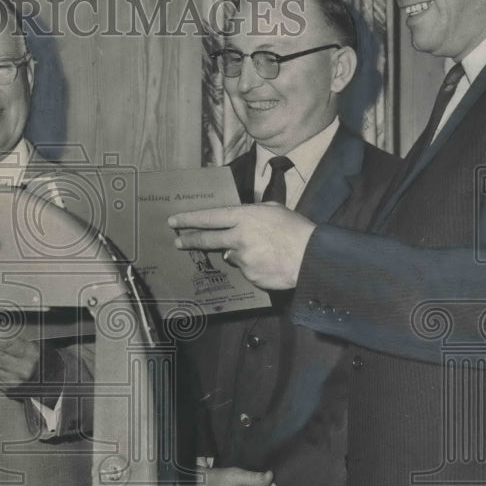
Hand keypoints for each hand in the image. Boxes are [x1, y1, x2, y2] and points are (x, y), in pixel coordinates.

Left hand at [169, 204, 315, 290]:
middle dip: (190, 240)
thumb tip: (242, 217)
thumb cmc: (296, 230)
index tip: (174, 221)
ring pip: (231, 255)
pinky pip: (245, 269)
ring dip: (239, 253)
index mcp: (244, 217)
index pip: (209, 217)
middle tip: (179, 243)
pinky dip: (253, 265)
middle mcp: (238, 237)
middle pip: (207, 239)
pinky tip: (268, 261)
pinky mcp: (249, 275)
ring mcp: (242, 258)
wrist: (311, 257)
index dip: (189, 219)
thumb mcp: (274, 210)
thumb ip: (253, 212)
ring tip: (262, 250)